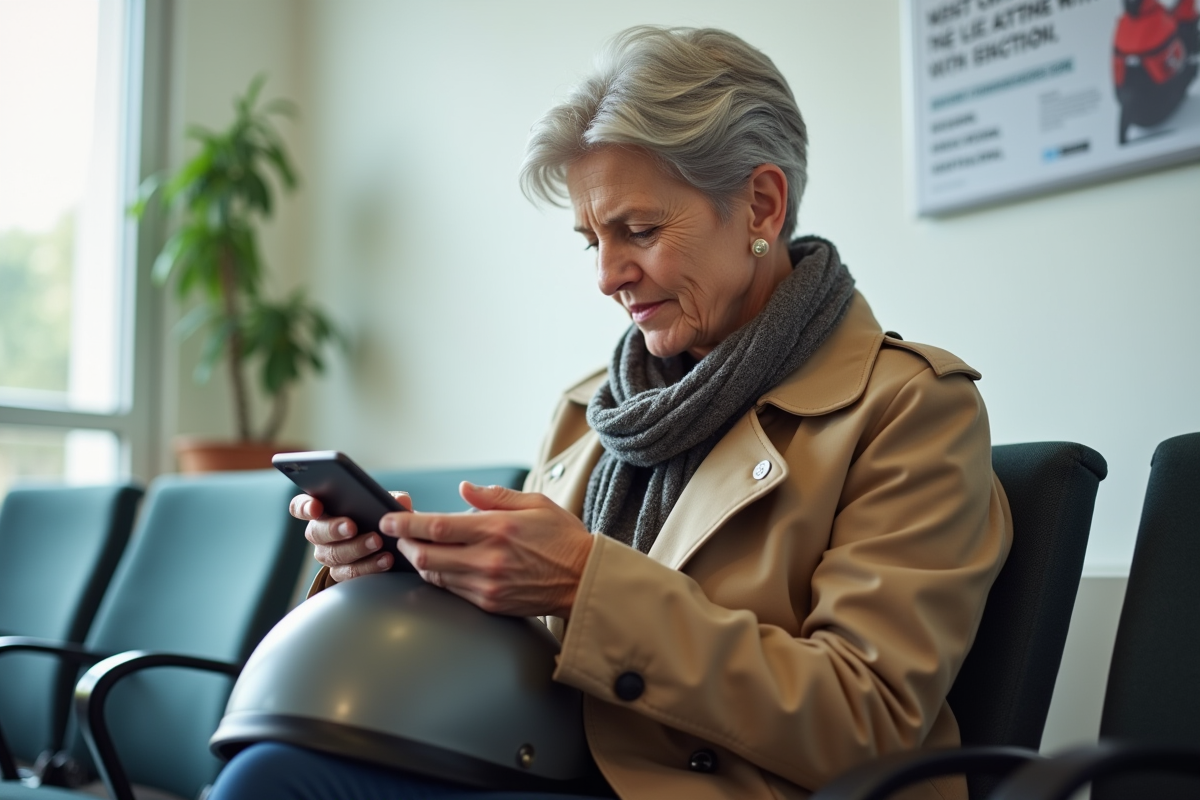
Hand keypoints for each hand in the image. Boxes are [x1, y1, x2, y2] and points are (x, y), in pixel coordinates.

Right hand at [290, 491, 413, 581]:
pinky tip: (386, 560)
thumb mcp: (383, 504)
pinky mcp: (342, 573)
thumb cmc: (378, 517)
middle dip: (334, 529)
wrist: (390, 544)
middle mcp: (319, 534)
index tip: (316, 507)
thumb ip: (389, 499)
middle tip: (352, 527)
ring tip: (378, 542)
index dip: (304, 507)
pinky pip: (350, 574)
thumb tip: (401, 500)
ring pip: (334, 555)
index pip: (300, 506)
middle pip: (316, 532)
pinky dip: (370, 566)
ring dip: (357, 548)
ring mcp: (329, 555)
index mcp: (323, 510)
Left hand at [381, 483, 593, 618]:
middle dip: (403, 544)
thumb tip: (463, 489)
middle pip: (425, 555)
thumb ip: (495, 496)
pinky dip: (439, 576)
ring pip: (434, 575)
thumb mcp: (536, 503)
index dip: (405, 523)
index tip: (388, 518)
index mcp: (497, 530)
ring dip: (419, 561)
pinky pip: (452, 590)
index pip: (436, 526)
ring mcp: (487, 586)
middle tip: (397, 534)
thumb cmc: (563, 538)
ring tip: (415, 548)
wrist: (584, 580)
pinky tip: (439, 565)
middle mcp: (488, 560)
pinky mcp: (490, 604)